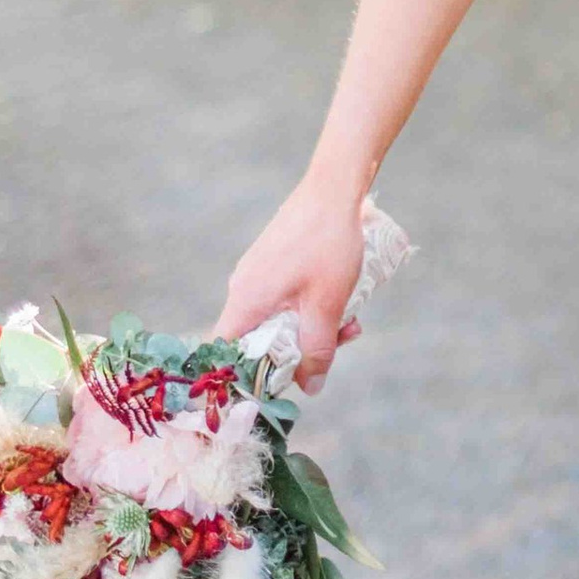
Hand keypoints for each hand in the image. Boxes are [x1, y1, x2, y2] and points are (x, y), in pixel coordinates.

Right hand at [214, 181, 367, 393]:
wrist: (334, 190)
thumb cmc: (327, 246)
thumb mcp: (327, 306)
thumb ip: (317, 350)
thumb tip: (309, 388)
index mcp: (246, 301)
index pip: (226, 352)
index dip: (247, 375)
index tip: (280, 383)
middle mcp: (243, 288)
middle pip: (260, 339)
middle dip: (301, 348)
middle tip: (339, 340)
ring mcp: (258, 273)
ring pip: (280, 318)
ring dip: (315, 326)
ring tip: (352, 320)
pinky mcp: (274, 262)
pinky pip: (286, 297)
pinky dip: (313, 304)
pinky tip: (345, 299)